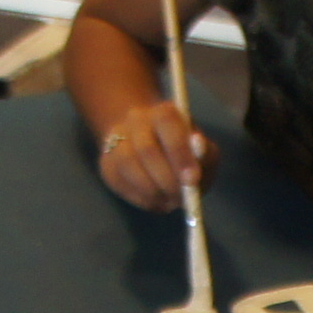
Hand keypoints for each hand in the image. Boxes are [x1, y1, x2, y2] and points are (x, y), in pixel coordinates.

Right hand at [97, 97, 207, 212]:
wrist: (155, 148)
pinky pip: (121, 183)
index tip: (192, 180)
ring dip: (153, 190)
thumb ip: (205, 154)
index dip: (180, 152)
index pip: (167, 122)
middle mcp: (136, 120)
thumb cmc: (186, 153)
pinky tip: (156, 200)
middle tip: (181, 198)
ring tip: (169, 201)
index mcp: (163, 112)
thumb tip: (199, 150)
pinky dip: (142, 198)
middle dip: (167, 179)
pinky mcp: (108, 164)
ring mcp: (118, 140)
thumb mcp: (204, 151)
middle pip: (146, 148)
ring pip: (129, 166)